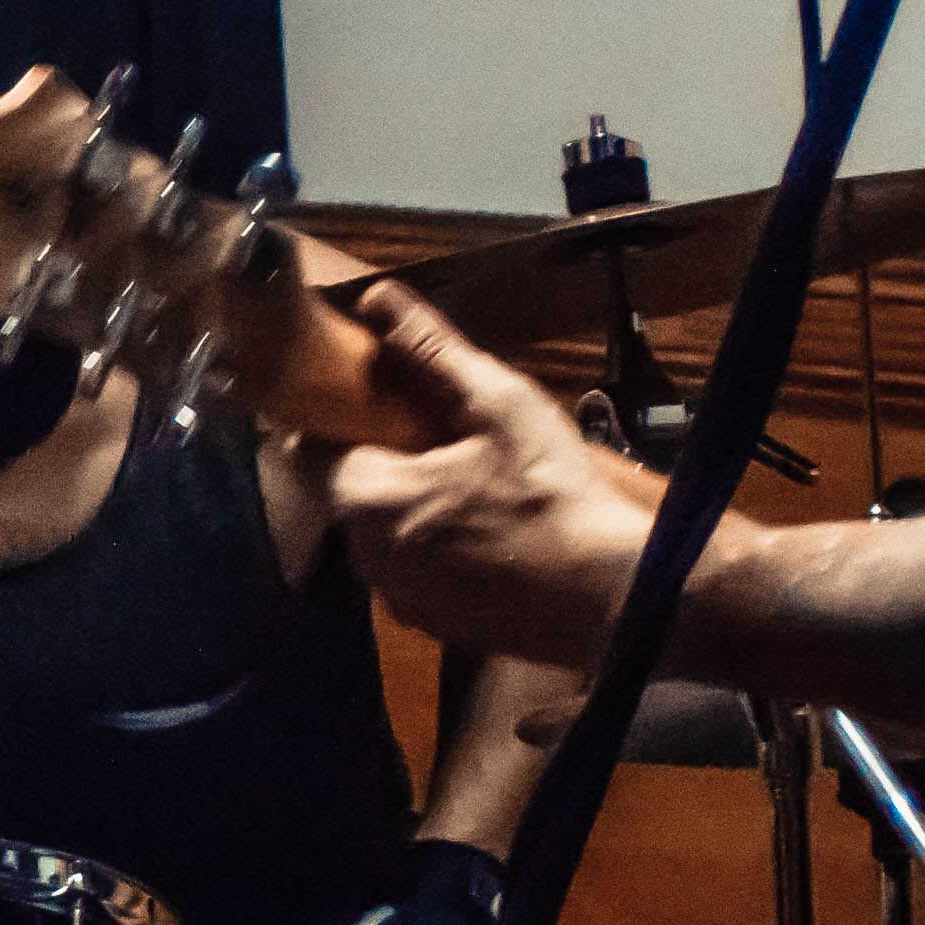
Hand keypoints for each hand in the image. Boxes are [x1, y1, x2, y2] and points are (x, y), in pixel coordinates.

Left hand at [317, 280, 665, 667]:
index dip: (339, 419)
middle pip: (350, 492)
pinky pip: (417, 572)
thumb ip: (431, 349)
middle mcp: (365, 557)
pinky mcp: (435, 626)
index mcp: (363, 498)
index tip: (380, 401)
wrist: (615, 594)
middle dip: (383, 460)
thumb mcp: (499, 404)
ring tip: (474, 479)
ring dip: (412, 505)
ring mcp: (400, 599)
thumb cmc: (553, 493)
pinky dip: (439, 548)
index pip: (308, 449)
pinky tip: (491, 529)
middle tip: (443, 434)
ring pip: (384, 534)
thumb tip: (378, 298)